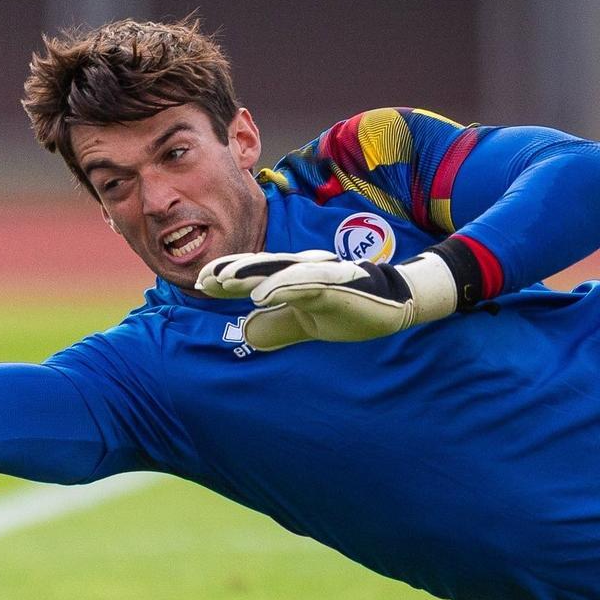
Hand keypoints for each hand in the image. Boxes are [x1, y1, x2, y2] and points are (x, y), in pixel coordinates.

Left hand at [197, 249, 456, 351]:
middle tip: (202, 279)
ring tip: (222, 280)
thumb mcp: (305, 325)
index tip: (201, 283)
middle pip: (258, 268)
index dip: (227, 278)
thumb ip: (277, 326)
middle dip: (229, 272)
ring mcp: (318, 274)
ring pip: (276, 270)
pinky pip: (304, 282)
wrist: (398, 305)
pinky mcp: (337, 283)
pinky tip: (259, 295)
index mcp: (292, 280)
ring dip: (247, 273)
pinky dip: (280, 286)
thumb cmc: (350, 310)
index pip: (253, 276)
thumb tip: (247, 331)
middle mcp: (301, 271)